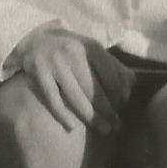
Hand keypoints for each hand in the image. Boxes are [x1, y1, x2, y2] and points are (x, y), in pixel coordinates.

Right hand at [11, 27, 128, 130]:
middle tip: (117, 125)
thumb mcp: (92, 49)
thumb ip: (112, 65)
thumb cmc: (70, 48)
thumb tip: (133, 84)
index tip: (124, 106)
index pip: (110, 73)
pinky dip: (62, 115)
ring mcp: (55, 64)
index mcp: (90, 46)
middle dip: (108, 109)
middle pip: (93, 88)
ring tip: (104, 129)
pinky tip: (72, 127)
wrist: (34, 38)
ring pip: (75, 97)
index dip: (119, 92)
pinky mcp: (38, 74)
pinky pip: (52, 99)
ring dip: (91, 116)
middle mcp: (73, 54)